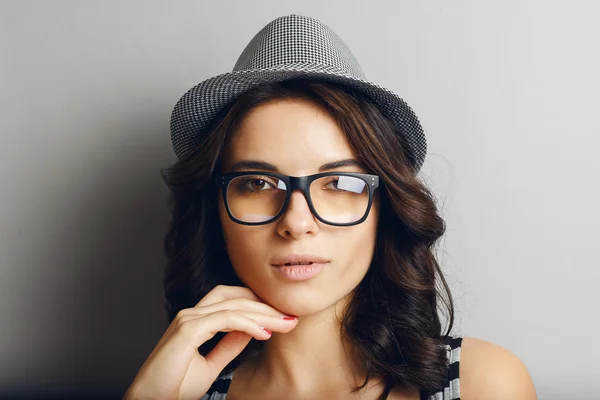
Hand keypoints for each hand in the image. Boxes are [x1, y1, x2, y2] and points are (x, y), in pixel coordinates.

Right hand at [123, 285, 297, 399]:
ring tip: (284, 324)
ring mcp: (189, 318)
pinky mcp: (188, 329)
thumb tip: (251, 331)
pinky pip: (226, 319)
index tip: (282, 318)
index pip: (232, 300)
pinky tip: (264, 332)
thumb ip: (229, 345)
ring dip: (263, 314)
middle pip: (236, 296)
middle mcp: (191, 314)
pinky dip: (248, 323)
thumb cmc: (175, 386)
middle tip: (291, 317)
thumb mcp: (212, 364)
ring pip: (234, 305)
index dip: (258, 305)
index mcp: (196, 319)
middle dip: (265, 305)